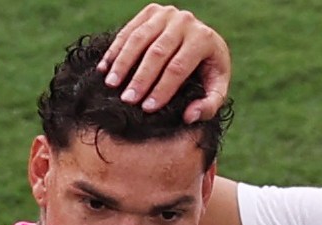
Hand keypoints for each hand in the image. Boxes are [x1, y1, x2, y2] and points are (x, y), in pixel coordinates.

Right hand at [100, 4, 230, 121]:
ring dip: (123, 63)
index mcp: (203, 39)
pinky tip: (105, 68)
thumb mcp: (216, 88)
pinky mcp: (151, 11)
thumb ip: (208, 106)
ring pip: (139, 39)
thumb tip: (189, 116)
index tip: (147, 108)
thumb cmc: (208, 69)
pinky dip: (115, 50)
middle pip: (157, 53)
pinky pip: (129, 30)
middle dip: (141, 79)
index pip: (178, 67)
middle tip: (127, 100)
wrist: (203, 40)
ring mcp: (166, 14)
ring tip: (111, 84)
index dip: (162, 89)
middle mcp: (185, 21)